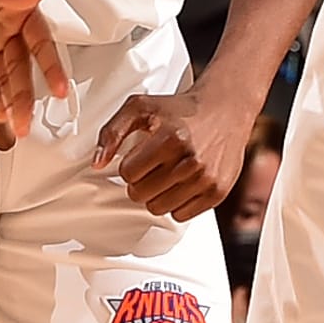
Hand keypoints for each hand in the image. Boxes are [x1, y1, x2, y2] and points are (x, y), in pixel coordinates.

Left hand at [0, 0, 69, 139]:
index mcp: (23, 9)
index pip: (42, 42)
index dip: (52, 67)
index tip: (61, 90)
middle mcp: (13, 28)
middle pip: (22, 68)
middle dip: (25, 97)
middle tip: (26, 123)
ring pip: (5, 77)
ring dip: (8, 101)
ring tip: (13, 125)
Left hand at [96, 81, 253, 219]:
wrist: (225, 109)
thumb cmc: (180, 108)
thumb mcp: (140, 107)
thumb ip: (112, 131)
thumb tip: (98, 162)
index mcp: (170, 139)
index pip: (128, 174)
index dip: (130, 165)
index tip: (141, 155)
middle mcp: (191, 161)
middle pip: (140, 195)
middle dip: (140, 182)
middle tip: (152, 166)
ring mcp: (206, 179)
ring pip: (158, 208)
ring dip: (156, 194)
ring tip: (166, 174)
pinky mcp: (217, 192)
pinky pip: (181, 215)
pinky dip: (176, 203)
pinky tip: (182, 183)